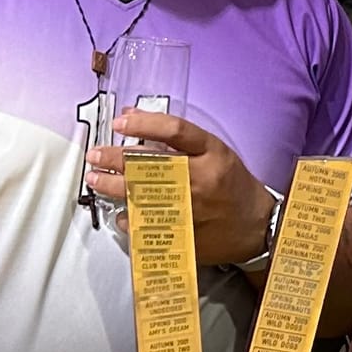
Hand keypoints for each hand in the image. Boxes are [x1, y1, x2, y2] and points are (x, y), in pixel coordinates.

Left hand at [86, 111, 275, 266]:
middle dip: (115, 158)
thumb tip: (134, 119)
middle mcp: (201, 178)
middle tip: (96, 155)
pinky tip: (119, 212)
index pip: (175, 130)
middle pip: (150, 163)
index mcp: (212, 153)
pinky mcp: (184, 232)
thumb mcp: (216, 152)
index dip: (144, 123)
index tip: (120, 122)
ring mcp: (191, 208)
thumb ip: (180, 138)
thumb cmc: (233, 185)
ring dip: (112, 186)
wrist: (256, 227)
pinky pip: (146, 225)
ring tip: (95, 179)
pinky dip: (128, 218)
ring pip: (142, 195)